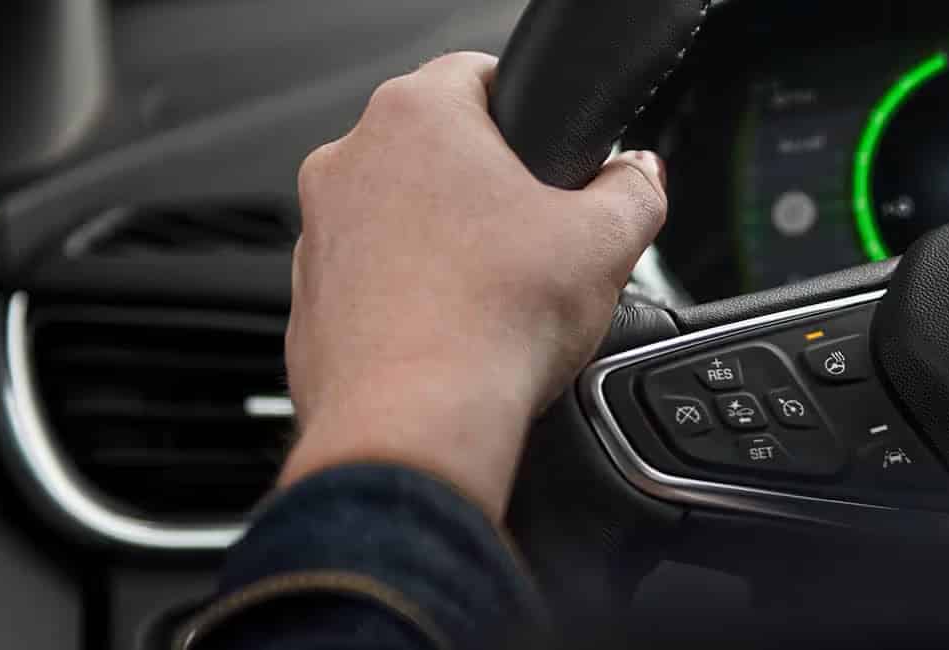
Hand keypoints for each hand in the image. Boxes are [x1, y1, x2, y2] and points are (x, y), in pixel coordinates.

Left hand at [279, 52, 666, 519]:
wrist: (414, 425)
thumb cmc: (492, 322)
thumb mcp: (606, 242)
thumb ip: (634, 189)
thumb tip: (639, 176)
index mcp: (417, 116)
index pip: (479, 73)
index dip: (531, 114)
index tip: (555, 156)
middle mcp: (349, 159)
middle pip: (438, 149)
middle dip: (490, 186)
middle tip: (543, 239)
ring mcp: (318, 230)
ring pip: (401, 215)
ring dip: (448, 242)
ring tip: (502, 296)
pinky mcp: (308, 298)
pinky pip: (373, 280)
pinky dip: (413, 297)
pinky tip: (459, 334)